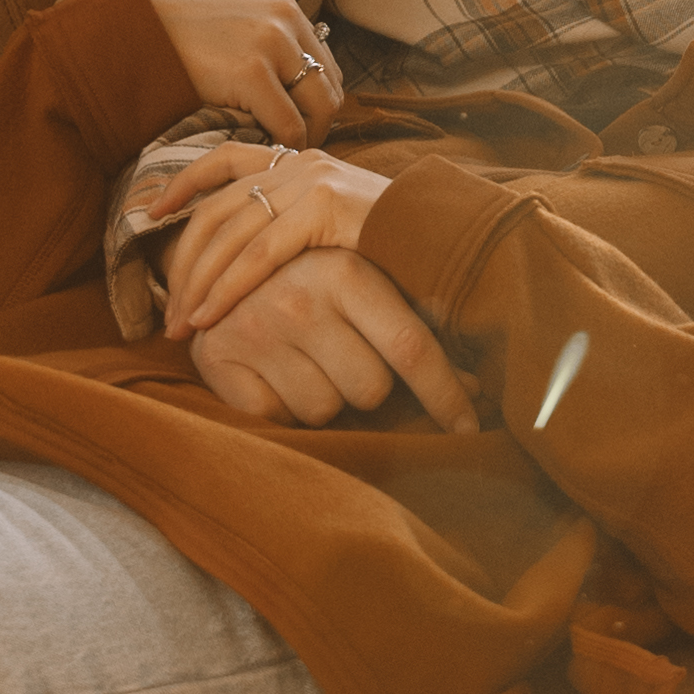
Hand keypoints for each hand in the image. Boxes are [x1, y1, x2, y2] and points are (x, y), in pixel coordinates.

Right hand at [142, 0, 340, 148]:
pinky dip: (281, 146)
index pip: (325, 66)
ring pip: (318, 109)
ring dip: (303, 139)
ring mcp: (271, 45)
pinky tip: (261, 154)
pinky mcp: (251, 73)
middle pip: (330, 88)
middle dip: (317, 126)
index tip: (298, 129)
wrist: (128, 29)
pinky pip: (287, 125)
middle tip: (291, 151)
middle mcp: (286, 22)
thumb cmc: (173, 35)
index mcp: (285, 9)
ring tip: (277, 156)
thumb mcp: (232, 26)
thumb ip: (264, 46)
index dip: (315, 104)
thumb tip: (288, 87)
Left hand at [157, 143, 390, 338]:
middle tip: (165, 307)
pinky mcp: (321, 207)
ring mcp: (310, 180)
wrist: (450, 239)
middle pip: (218, 206)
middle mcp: (300, 162)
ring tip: (181, 324)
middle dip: (184, 260)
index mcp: (300, 160)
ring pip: (231, 233)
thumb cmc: (398, 247)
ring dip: (198, 283)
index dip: (184, 183)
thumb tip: (255, 258)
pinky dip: (228, 288)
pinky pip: (259, 254)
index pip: (226, 158)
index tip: (150, 211)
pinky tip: (210, 316)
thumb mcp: (338, 226)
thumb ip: (299, 227)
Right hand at [189, 249, 477, 433]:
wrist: (216, 264)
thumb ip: (417, 331)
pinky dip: (280, 408)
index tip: (469, 429)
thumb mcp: (364, 283)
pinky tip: (271, 373)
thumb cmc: (311, 280)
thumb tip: (478, 389)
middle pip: (371, 390)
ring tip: (303, 360)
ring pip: (324, 411)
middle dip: (368, 387)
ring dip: (323, 398)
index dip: (446, 395)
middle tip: (344, 357)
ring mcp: (257, 331)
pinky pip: (276, 420)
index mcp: (346, 270)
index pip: (411, 348)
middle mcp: (300, 298)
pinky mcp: (218, 362)